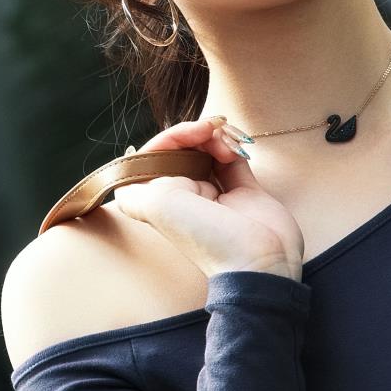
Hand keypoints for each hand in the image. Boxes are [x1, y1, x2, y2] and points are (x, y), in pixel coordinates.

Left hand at [110, 116, 305, 281]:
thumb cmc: (207, 238)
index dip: (169, 138)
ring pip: (208, 149)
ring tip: (226, 142)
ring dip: (216, 137)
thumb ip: (135, 180)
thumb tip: (131, 159)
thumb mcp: (157, 206)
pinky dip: (234, 146)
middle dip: (195, 133)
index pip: (155, 155)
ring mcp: (214, 193)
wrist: (259, 263)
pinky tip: (236, 147)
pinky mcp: (243, 191)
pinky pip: (233, 158)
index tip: (189, 133)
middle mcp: (185, 196)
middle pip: (182, 149)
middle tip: (211, 127)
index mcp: (160, 199)